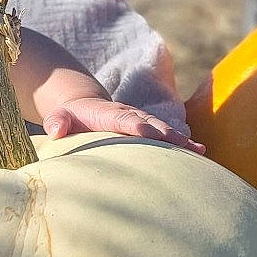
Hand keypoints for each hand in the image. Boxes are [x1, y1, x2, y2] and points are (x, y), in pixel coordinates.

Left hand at [42, 96, 204, 153]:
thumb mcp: (59, 117)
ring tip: (200, 151)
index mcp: (109, 114)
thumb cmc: (70, 117)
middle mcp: (129, 115)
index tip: (151, 136)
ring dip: (181, 139)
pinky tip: (200, 152)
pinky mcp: (148, 127)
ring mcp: (141, 120)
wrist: (84, 104)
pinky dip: (183, 142)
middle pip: (151, 124)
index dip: (138, 128)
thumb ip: (57, 121)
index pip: (125, 121)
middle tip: (186, 146)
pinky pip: (166, 135)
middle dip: (168, 135)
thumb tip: (56, 129)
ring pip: (164, 129)